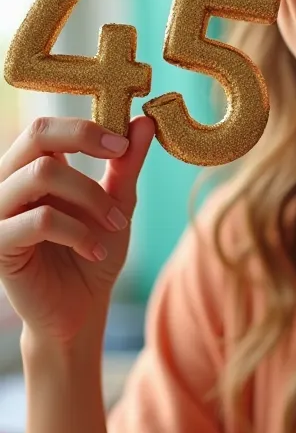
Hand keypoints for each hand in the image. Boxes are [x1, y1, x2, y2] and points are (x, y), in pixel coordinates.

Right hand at [0, 115, 154, 345]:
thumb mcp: (117, 204)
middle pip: (36, 135)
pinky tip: (95, 251)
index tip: (124, 142)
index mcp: (32, 169)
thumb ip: (126, 164)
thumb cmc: (93, 253)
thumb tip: (144, 122)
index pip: (47, 127)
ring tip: (117, 224)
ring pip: (41, 174)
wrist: (80, 310)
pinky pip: (39, 220)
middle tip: (120, 153)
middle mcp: (8, 183)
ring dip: (90, 196)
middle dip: (84, 137)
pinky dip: (78, 232)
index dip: (86, 126)